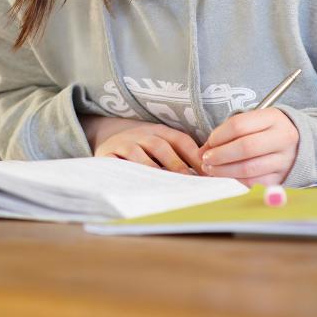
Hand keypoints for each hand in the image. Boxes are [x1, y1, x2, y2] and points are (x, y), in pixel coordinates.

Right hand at [90, 120, 205, 174]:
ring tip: (164, 185)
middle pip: (160, 146)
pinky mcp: (106, 155)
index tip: (208, 172)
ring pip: (138, 154)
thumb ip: (181, 156)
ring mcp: (123, 144)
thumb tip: (210, 173)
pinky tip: (136, 184)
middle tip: (189, 181)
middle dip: (176, 164)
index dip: (194, 155)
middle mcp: (142, 135)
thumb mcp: (160, 144)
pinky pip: (115, 163)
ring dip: (152, 169)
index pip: (180, 140)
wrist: (106, 136)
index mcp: (159, 131)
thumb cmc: (142, 147)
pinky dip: (125, 171)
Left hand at [200, 108, 298, 186]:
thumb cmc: (267, 131)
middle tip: (206, 160)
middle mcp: (283, 138)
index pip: (239, 125)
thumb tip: (202, 151)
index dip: (219, 135)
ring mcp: (285, 160)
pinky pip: (255, 183)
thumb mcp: (253, 122)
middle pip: (245, 147)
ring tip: (211, 169)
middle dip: (220, 155)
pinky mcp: (283, 178)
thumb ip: (228, 132)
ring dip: (224, 171)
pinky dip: (237, 181)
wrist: (299, 145)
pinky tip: (227, 177)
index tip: (209, 143)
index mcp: (273, 118)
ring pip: (249, 169)